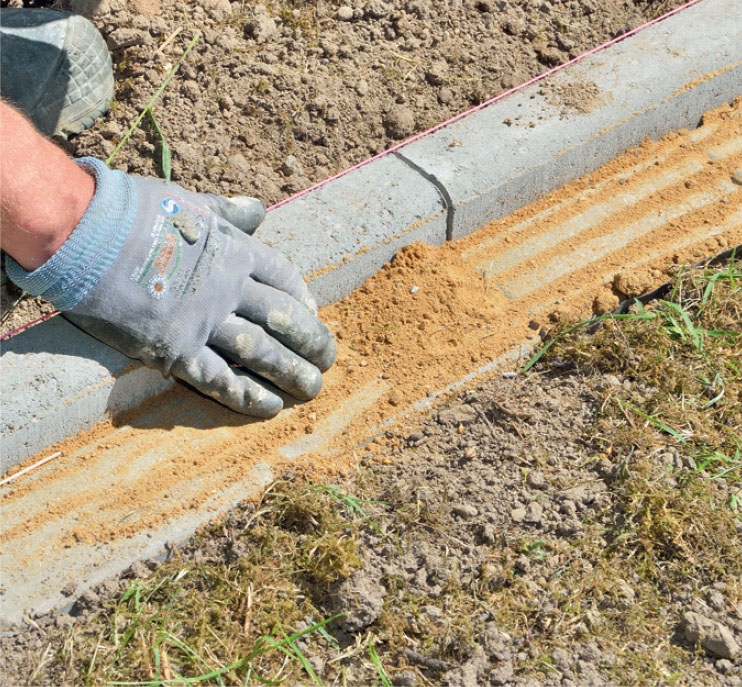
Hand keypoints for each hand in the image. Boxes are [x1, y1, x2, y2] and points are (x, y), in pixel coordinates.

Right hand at [6, 158, 335, 416]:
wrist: (83, 233)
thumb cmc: (134, 211)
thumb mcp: (191, 202)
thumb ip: (228, 212)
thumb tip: (258, 209)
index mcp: (234, 251)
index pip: (284, 279)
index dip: (305, 300)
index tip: (314, 316)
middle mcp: (228, 288)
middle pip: (284, 319)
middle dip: (312, 343)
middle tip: (328, 361)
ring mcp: (203, 320)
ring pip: (260, 352)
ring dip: (290, 373)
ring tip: (312, 390)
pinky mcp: (174, 349)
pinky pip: (219, 378)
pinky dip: (247, 395)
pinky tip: (269, 406)